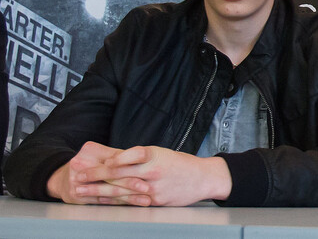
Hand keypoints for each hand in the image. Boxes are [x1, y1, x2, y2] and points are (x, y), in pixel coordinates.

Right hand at [46, 141, 150, 205]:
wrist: (61, 178)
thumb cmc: (88, 163)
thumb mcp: (100, 153)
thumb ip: (118, 156)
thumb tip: (140, 159)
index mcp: (89, 150)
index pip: (114, 158)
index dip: (130, 165)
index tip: (146, 170)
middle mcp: (80, 165)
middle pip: (110, 175)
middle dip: (130, 182)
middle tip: (147, 187)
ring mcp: (76, 182)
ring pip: (108, 190)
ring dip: (129, 196)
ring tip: (145, 198)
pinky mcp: (76, 197)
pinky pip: (102, 200)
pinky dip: (119, 202)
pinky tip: (132, 204)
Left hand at [76, 145, 231, 205]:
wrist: (203, 178)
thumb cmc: (180, 164)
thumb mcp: (161, 153)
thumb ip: (137, 156)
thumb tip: (112, 158)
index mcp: (154, 156)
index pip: (125, 157)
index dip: (105, 162)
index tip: (88, 164)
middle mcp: (153, 172)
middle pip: (119, 175)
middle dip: (95, 176)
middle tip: (77, 177)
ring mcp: (154, 189)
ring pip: (122, 190)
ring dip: (99, 190)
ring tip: (82, 190)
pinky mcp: (156, 201)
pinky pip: (131, 201)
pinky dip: (115, 200)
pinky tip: (102, 200)